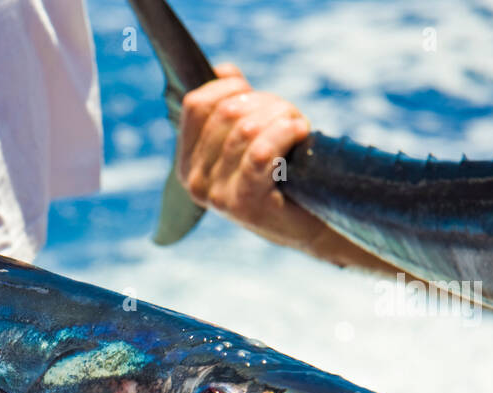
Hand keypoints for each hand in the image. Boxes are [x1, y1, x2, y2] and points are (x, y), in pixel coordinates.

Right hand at [177, 64, 383, 268]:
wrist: (306, 222)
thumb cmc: (279, 174)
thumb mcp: (248, 138)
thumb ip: (231, 105)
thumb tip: (224, 70)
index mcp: (186, 163)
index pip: (196, 105)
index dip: (229, 87)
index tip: (254, 94)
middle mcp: (193, 181)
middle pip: (226, 113)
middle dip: (265, 102)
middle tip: (288, 114)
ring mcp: (215, 195)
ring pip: (246, 129)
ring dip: (281, 116)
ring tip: (297, 126)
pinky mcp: (243, 203)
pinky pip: (260, 152)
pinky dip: (285, 133)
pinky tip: (300, 132)